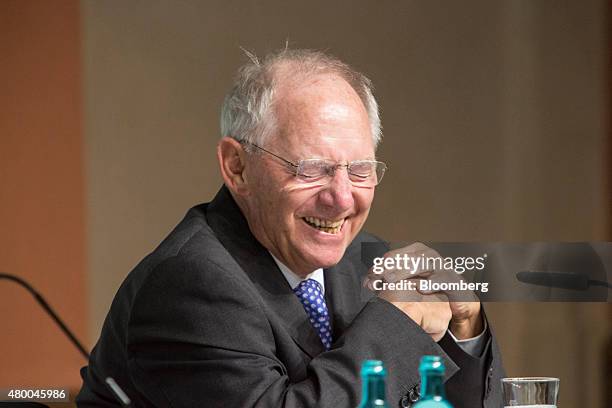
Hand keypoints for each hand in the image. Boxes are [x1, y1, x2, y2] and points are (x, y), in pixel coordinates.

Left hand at [365, 242, 482, 339]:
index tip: (368, 280)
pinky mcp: (453, 278)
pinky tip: (421, 288)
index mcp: (415, 251)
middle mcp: (427, 254)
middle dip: (386, 269)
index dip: (378, 267)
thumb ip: (388, 280)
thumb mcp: (407, 281)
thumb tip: (367, 284)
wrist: (457, 295)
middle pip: (403, 259)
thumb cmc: (428, 285)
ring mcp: (441, 264)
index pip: (392, 256)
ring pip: (420, 264)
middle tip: (374, 280)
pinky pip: (442, 279)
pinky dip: (432, 283)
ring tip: (390, 281)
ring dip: (403, 272)